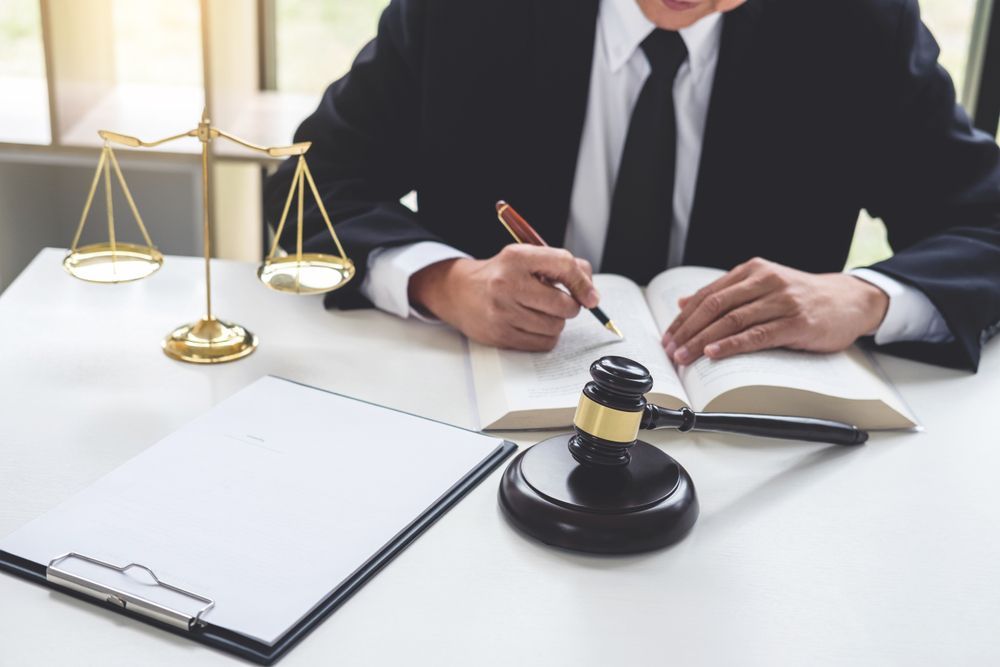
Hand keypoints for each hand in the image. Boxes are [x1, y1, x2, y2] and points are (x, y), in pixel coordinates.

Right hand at [408, 245, 598, 350]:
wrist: (459, 292)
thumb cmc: (501, 274)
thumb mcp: (527, 258)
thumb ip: (562, 266)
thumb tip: (591, 292)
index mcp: (517, 257)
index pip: (564, 265)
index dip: (584, 283)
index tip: (591, 297)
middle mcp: (508, 283)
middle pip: (564, 305)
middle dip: (570, 306)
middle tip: (560, 302)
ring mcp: (503, 312)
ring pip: (555, 327)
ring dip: (555, 322)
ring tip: (540, 312)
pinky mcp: (500, 335)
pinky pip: (543, 343)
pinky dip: (545, 336)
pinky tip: (533, 325)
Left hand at [662, 258, 888, 364]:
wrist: (850, 300)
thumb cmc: (803, 297)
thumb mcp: (763, 286)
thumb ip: (726, 293)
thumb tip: (684, 302)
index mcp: (753, 271)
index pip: (708, 294)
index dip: (684, 317)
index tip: (668, 336)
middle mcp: (765, 281)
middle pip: (715, 306)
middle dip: (688, 330)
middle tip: (670, 349)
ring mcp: (782, 300)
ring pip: (732, 320)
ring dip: (703, 340)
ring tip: (685, 356)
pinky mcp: (796, 322)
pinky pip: (757, 334)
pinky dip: (732, 344)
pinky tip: (714, 353)